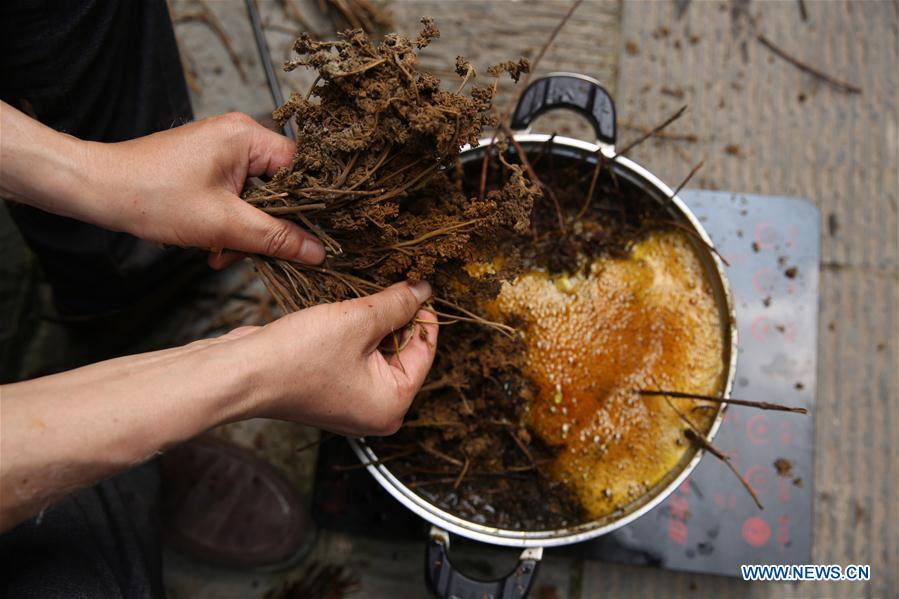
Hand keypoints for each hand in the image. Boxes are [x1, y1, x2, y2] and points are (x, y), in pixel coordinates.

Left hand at [94, 112, 323, 267]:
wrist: (96, 190)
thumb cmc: (153, 196)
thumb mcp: (223, 225)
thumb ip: (276, 238)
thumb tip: (318, 251)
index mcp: (247, 136)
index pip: (301, 170)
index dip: (308, 206)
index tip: (312, 237)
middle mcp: (238, 136)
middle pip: (280, 188)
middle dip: (266, 226)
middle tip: (254, 252)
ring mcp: (221, 150)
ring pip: (256, 198)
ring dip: (244, 231)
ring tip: (221, 252)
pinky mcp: (207, 166)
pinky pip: (235, 197)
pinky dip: (228, 224)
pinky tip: (212, 246)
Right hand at [230, 280, 437, 435]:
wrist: (240, 373)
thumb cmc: (298, 356)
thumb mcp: (358, 321)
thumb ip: (397, 304)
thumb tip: (423, 290)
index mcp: (393, 405)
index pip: (425, 351)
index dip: (422, 313)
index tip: (417, 284)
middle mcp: (376, 410)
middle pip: (403, 351)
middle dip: (396, 317)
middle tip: (390, 283)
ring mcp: (352, 401)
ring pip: (377, 349)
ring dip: (372, 321)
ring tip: (362, 296)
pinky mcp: (331, 388)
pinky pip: (355, 354)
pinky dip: (353, 332)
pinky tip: (343, 312)